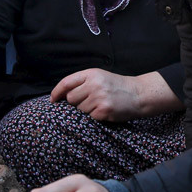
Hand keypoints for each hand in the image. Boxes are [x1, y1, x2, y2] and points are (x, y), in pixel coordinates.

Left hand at [51, 69, 180, 121]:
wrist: (139, 94)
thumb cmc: (117, 86)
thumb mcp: (99, 77)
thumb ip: (82, 82)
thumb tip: (61, 95)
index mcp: (91, 73)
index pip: (66, 83)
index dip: (57, 92)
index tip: (53, 99)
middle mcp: (94, 84)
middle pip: (71, 98)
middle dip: (76, 102)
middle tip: (90, 101)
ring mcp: (99, 97)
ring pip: (79, 109)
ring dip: (87, 110)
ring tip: (100, 104)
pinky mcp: (104, 110)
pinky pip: (89, 117)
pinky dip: (95, 116)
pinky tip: (104, 111)